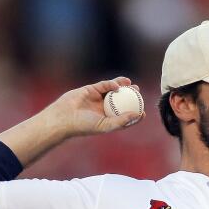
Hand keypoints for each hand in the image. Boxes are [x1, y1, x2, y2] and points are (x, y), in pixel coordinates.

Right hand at [0, 77, 145, 167]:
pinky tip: (118, 85)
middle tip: (140, 93)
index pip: (124, 116)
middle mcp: (104, 109)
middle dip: (131, 97)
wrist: (64, 117)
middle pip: (121, 101)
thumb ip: (122, 121)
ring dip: (124, 87)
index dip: (135, 114)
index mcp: (108, 119)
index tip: (144, 112)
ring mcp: (97, 98)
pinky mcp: (91, 89)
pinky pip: (104, 85)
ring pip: (114, 91)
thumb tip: (138, 115)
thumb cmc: (84, 125)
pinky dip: (112, 84)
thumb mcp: (106, 125)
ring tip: (133, 85)